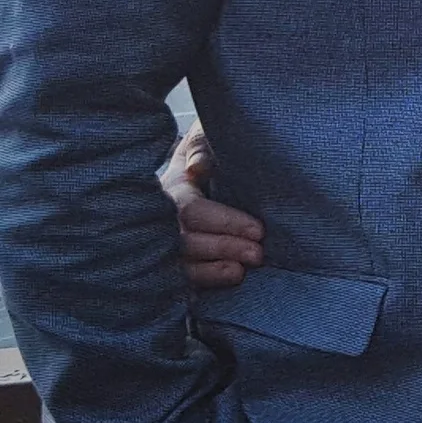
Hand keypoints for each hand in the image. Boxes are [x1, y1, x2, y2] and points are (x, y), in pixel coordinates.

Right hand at [161, 123, 262, 289]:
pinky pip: (181, 279)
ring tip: (242, 270)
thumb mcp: (205, 140)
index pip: (193, 211)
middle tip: (258, 253)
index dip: (226, 222)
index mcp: (172, 188)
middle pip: (187, 241)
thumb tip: (198, 167)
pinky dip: (202, 282)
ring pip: (182, 264)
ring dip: (213, 270)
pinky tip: (225, 280)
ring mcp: (163, 242)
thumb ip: (203, 147)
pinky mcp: (171, 261)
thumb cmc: (208, 151)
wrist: (199, 167)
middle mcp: (162, 219)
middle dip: (224, 248)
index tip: (258, 230)